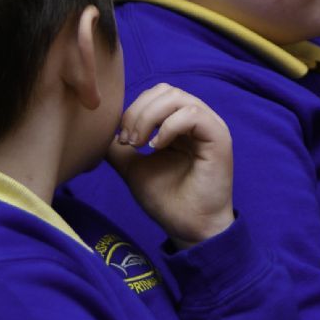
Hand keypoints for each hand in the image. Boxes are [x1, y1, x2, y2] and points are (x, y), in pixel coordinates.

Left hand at [106, 83, 233, 248]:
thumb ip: (121, 149)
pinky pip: (192, 115)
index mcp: (180, 123)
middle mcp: (198, 120)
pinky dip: (169, 127)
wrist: (189, 229)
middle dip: (139, 111)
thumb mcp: (134, 168)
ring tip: (141, 145)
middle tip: (129, 141)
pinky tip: (157, 147)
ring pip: (178, 98)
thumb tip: (101, 133)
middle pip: (166, 91)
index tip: (120, 139)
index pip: (156, 95)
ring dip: (150, 117)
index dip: (134, 109)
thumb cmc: (167, 200)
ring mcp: (210, 126)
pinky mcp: (219, 137)